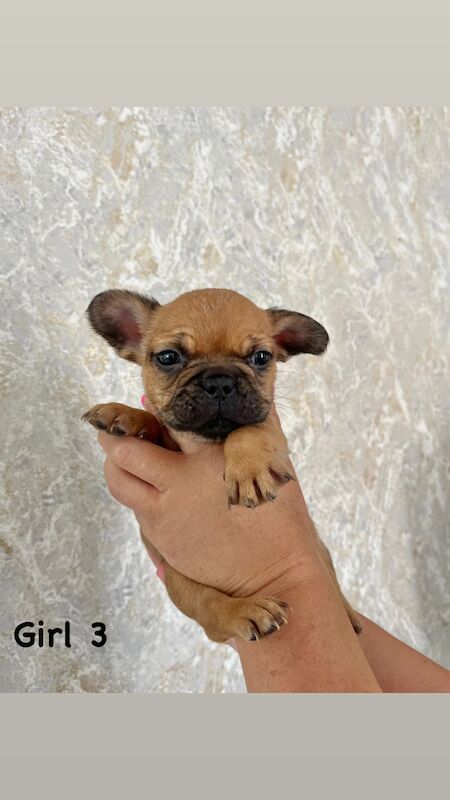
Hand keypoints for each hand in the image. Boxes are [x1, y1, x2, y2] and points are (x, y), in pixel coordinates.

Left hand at [99, 404, 322, 600]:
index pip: (155, 420)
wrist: (275, 575)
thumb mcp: (273, 459)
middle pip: (121, 451)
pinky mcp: (161, 541)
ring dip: (118, 466)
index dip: (141, 411)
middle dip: (114, 437)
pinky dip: (137, 494)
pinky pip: (135, 509)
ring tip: (130, 458)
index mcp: (203, 456)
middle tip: (119, 431)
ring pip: (118, 481)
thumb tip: (257, 389)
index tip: (141, 405)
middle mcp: (176, 483)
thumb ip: (259, 421)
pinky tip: (157, 491)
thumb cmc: (279, 517)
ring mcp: (163, 515)